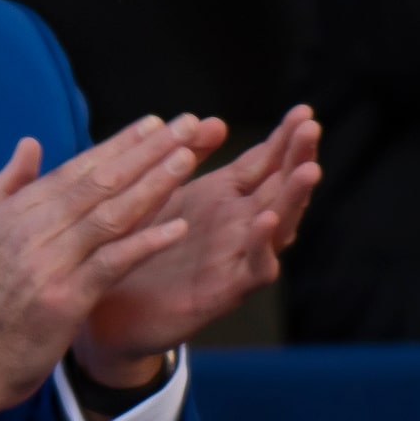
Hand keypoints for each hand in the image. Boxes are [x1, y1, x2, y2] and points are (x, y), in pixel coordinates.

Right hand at [0, 116, 202, 420]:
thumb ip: (10, 186)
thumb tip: (29, 143)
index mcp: (18, 212)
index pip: (78, 168)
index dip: (120, 144)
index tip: (158, 123)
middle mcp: (32, 230)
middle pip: (100, 182)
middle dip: (147, 152)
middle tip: (188, 126)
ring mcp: (48, 263)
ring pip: (109, 215)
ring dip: (153, 185)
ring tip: (188, 159)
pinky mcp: (64, 299)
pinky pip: (111, 264)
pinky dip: (145, 243)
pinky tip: (178, 228)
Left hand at [78, 105, 321, 371]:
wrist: (107, 310)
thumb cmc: (137, 247)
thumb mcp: (161, 195)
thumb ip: (186, 159)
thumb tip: (214, 120)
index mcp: (222, 199)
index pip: (263, 164)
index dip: (284, 139)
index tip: (303, 110)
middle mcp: (238, 227)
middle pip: (279, 188)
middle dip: (298, 157)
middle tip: (312, 128)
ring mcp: (234, 259)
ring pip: (278, 227)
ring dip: (294, 199)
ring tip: (308, 169)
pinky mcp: (221, 293)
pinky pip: (252, 270)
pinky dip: (262, 248)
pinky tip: (266, 223)